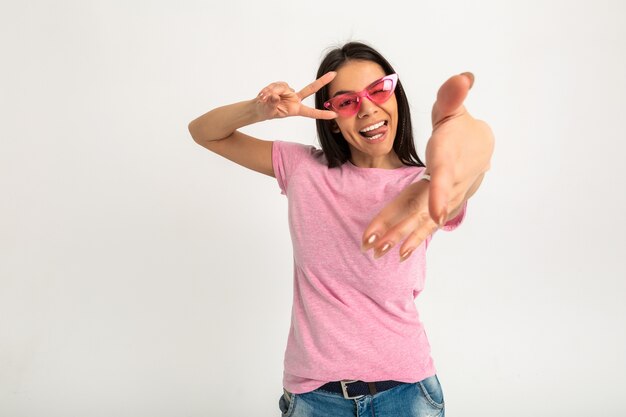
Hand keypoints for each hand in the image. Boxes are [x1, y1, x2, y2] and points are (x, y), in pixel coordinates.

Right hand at [255, 72, 337, 120]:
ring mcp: (289, 91)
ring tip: (263, 98)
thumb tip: (275, 96)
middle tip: (333, 74)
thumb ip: (272, 103)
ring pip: (283, 87)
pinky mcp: (283, 86)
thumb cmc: (266, 111)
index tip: (334, 115)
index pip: (311, 112)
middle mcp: (295, 99)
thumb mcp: (268, 111)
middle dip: (322, 81)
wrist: (259, 107)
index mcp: (296, 110)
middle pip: (310, 89)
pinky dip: (269, 89)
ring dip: (272, 91)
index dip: (322, 114)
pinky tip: (263, 94)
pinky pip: (277, 84)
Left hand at [361, 72, 493, 259]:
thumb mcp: (455, 109)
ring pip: (423, 221)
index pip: (446, 179)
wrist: (481, 147)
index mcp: (450, 161)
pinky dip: (413, 239)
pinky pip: (425, 225)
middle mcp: (450, 186)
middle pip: (426, 208)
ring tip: (379, 252)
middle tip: (380, 243)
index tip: (435, 214)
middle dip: (404, 227)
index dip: (441, 195)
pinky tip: (397, 255)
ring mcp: (447, 199)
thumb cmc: (461, 128)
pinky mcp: (441, 206)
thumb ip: (453, 96)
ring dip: (402, 238)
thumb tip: (463, 77)